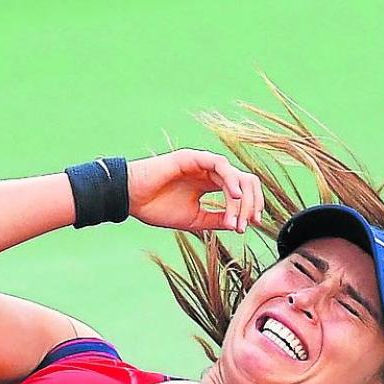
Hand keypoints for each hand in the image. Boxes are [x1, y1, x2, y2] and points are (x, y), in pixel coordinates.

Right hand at [127, 149, 263, 233]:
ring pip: (236, 175)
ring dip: (241, 199)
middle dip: (252, 203)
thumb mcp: (194, 219)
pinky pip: (220, 164)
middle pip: (245, 181)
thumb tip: (239, 225)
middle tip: (249, 223)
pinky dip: (230, 180)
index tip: (251, 226)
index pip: (241, 191)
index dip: (250, 207)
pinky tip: (233, 196)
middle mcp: (210, 173)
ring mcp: (203, 163)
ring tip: (239, 218)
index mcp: (210, 185)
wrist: (131, 198)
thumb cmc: (157, 208)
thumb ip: (216, 219)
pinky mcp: (193, 157)